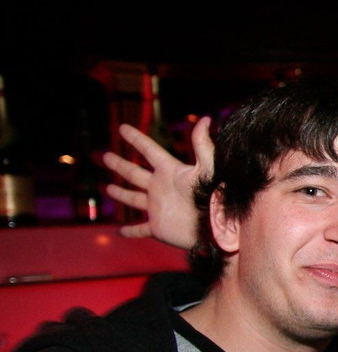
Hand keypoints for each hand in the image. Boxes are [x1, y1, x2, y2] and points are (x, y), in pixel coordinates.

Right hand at [101, 116, 215, 247]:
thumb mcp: (208, 167)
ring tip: (109, 189)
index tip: (123, 128)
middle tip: (106, 156)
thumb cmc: (214, 196)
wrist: (217, 226)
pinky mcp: (158, 227)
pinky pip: (140, 229)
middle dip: (120, 165)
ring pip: (133, 199)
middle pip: (135, 173)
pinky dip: (130, 231)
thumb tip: (206, 119)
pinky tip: (120, 232)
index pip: (150, 151)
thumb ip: (203, 144)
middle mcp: (161, 188)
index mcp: (171, 172)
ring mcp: (158, 207)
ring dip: (121, 194)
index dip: (136, 139)